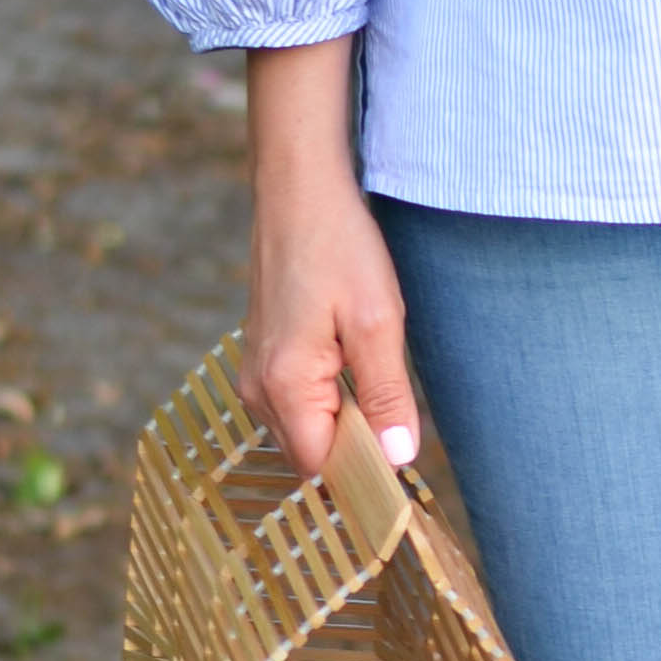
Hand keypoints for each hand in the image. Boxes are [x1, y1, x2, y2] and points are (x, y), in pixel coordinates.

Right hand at [233, 42, 421, 478]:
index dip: (365, 471)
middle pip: (311, 454)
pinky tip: (357, 365)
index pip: (323, 468)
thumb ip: (388, 396)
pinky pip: (299, 402)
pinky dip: (331, 399)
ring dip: (346, 420)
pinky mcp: (264, 356)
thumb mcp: (379, 322)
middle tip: (400, 414)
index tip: (404, 460)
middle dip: (357, 446)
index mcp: (284, 387)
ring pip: (306, 429)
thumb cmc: (338, 247)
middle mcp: (258, 389)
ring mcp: (256, 373)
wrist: (299, 189)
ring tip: (377, 380)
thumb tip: (398, 458)